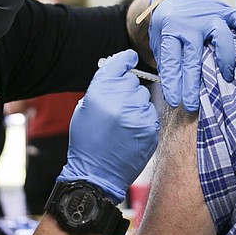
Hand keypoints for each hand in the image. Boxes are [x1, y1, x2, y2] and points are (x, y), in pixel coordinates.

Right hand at [58, 50, 158, 203]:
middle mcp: (119, 100)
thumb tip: (117, 71)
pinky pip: (151, 114)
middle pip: (133, 81)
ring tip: (123, 122)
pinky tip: (130, 131)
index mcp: (100, 92)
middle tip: (117, 106)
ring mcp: (137, 115)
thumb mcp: (84, 109)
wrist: (96, 174)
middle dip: (127, 90)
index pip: (120, 64)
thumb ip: (101, 88)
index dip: (126, 60)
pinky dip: (143, 119)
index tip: (130, 60)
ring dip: (136, 105)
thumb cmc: (86, 142)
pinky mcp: (150, 128)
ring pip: (144, 97)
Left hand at [149, 0, 235, 111]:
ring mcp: (210, 15)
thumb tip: (177, 90)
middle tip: (193, 104)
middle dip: (193, 83)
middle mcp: (191, 22)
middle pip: (193, 55)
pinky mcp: (226, 11)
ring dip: (225, 59)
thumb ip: (168, 60)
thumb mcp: (158, 39)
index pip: (171, 60)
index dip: (173, 83)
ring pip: (221, 36)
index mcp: (170, 29)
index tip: (175, 102)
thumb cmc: (168, 23)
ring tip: (227, 77)